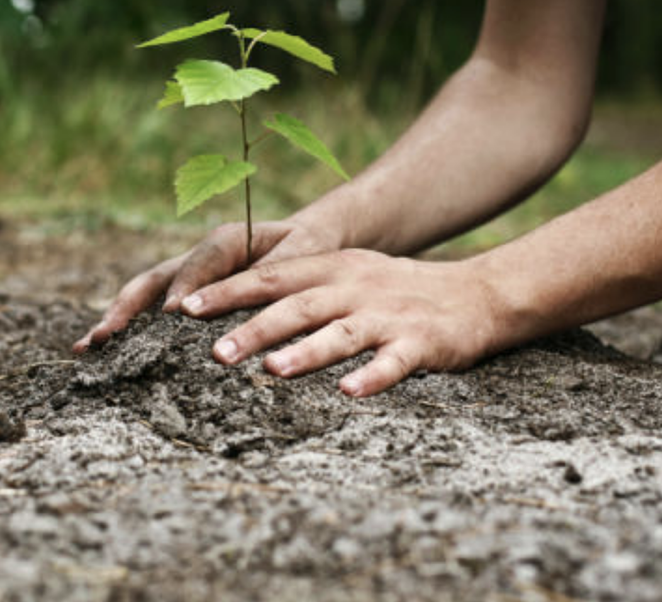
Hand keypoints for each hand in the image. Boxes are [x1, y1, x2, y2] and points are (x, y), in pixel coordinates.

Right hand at [72, 220, 341, 352]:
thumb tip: (247, 296)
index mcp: (228, 240)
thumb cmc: (308, 249)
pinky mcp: (188, 294)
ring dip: (117, 319)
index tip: (173, 315)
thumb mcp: (303, 254)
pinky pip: (154, 309)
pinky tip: (107, 353)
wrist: (307, 241)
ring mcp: (188, 276)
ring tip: (87, 347)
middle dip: (128, 307)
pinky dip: (131, 328)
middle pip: (155, 279)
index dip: (186, 286)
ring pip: (146, 294)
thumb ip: (277, 271)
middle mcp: (199, 257)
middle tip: (104, 336)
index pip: (201, 262)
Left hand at [177, 249, 505, 396]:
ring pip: (341, 333)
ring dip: (306, 351)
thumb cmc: (397, 289)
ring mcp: (388, 315)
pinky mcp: (421, 342)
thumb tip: (239, 306)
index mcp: (334, 268)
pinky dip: (371, 377)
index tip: (186, 307)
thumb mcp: (349, 274)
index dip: (228, 291)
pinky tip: (349, 393)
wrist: (475, 294)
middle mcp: (356, 287)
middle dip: (255, 327)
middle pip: (299, 306)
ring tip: (272, 371)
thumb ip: (302, 285)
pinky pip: (393, 362)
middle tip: (215, 352)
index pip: (272, 277)